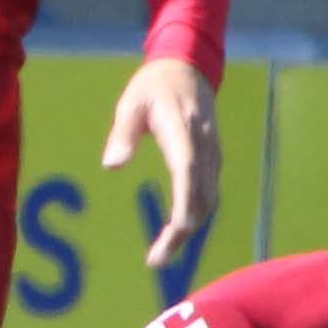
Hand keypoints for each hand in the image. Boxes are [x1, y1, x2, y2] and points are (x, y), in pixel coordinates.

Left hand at [102, 55, 219, 272]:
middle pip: (201, 194)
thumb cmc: (155, 86)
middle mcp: (204, 145)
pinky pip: (210, 192)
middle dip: (183, 230)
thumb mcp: (131, 101)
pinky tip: (180, 230)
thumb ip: (123, 132)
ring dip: (190, 227)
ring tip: (164, 252)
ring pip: (209, 197)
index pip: (188, 171)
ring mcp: (213, 152)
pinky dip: (198, 214)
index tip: (176, 231)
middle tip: (157, 259)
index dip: (185, 203)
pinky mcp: (214, 158)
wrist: (189, 68)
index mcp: (182, 130)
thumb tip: (112, 165)